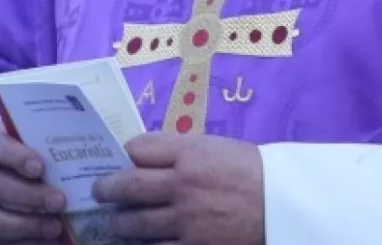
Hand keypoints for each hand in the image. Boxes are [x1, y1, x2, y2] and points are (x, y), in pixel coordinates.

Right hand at [0, 119, 67, 244]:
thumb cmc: (10, 152)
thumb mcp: (16, 140)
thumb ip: (34, 142)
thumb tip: (70, 152)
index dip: (15, 156)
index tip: (40, 168)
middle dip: (30, 196)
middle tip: (60, 201)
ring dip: (26, 224)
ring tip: (56, 226)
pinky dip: (23, 242)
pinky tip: (47, 241)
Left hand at [91, 133, 264, 243]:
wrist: (282, 203)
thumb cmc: (250, 170)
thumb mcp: (217, 147)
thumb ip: (181, 150)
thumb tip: (144, 155)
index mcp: (189, 154)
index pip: (139, 148)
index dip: (124, 153)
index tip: (120, 159)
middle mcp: (182, 185)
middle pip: (127, 187)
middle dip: (105, 190)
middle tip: (99, 192)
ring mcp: (185, 219)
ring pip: (134, 224)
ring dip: (118, 224)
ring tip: (115, 223)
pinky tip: (139, 243)